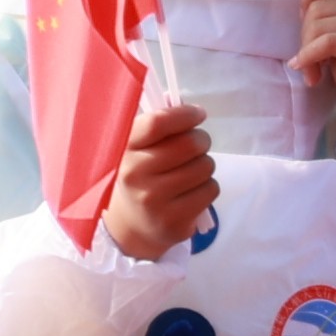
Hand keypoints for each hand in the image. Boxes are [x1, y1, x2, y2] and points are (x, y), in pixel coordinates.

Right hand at [98, 97, 218, 261]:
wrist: (133, 225)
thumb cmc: (144, 176)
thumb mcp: (139, 150)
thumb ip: (160, 128)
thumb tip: (190, 109)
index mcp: (124, 149)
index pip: (157, 123)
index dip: (185, 115)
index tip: (197, 114)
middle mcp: (134, 173)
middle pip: (190, 143)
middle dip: (201, 141)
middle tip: (196, 147)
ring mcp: (153, 199)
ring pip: (205, 166)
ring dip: (204, 167)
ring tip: (189, 174)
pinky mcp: (173, 220)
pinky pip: (210, 189)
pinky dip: (207, 188)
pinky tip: (191, 194)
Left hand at [296, 0, 335, 142]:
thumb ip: (331, 18)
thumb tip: (302, 6)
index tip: (308, 28)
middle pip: (318, 6)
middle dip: (304, 36)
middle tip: (310, 63)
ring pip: (318, 24)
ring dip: (306, 52)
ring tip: (316, 73)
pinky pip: (328, 41)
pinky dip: (310, 57)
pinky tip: (312, 75)